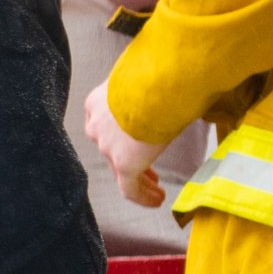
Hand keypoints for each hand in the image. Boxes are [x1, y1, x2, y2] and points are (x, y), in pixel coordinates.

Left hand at [83, 82, 163, 204]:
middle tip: (151, 175)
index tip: (139, 146)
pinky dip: (143, 197)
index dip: (121, 140)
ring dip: (141, 182)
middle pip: (112, 151)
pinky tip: (158, 201)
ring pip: (121, 171)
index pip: (106, 127)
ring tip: (158, 191)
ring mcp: (107, 147)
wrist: (158, 83)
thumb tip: (175, 85)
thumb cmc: (158, 72)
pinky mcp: (123, 163)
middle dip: (132, 162)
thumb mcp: (147, 77)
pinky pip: (130, 189)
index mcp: (98, 102)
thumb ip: (151, 88)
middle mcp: (96, 126)